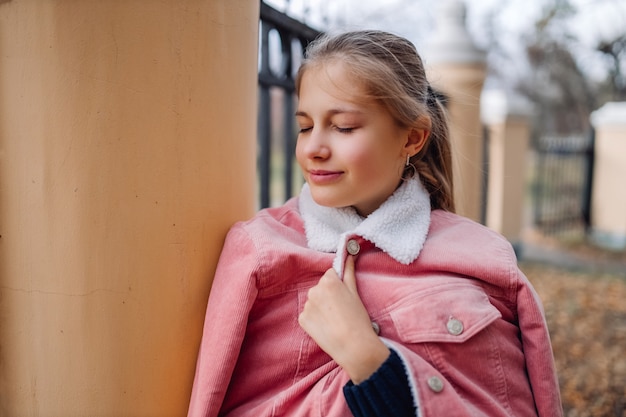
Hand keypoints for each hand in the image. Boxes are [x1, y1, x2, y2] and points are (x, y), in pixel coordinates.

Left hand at [298, 255, 389, 382]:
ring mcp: (306, 305)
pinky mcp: (302, 320)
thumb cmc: (358, 318)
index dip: (339, 285)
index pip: (330, 275)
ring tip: (335, 320)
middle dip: (328, 295)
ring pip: (314, 301)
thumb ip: (349, 271)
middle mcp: (314, 290)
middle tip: (341, 310)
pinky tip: (326, 327)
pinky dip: (315, 320)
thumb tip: (349, 254)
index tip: (345, 297)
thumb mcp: (355, 292)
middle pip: (321, 288)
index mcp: (328, 281)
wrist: (353, 346)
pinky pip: (308, 315)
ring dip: (321, 307)